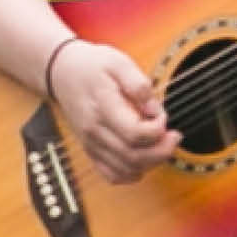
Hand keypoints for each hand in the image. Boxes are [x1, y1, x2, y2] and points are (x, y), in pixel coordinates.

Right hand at [45, 39, 178, 181]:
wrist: (62, 73)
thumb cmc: (92, 66)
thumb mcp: (118, 62)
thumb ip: (138, 84)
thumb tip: (153, 109)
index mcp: (103, 108)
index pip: (134, 133)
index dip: (157, 129)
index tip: (163, 116)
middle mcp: (95, 131)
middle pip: (134, 156)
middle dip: (162, 150)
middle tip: (174, 136)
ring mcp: (92, 144)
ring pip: (126, 169)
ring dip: (151, 163)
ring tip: (162, 145)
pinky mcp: (91, 150)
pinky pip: (112, 175)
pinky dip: (132, 173)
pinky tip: (144, 159)